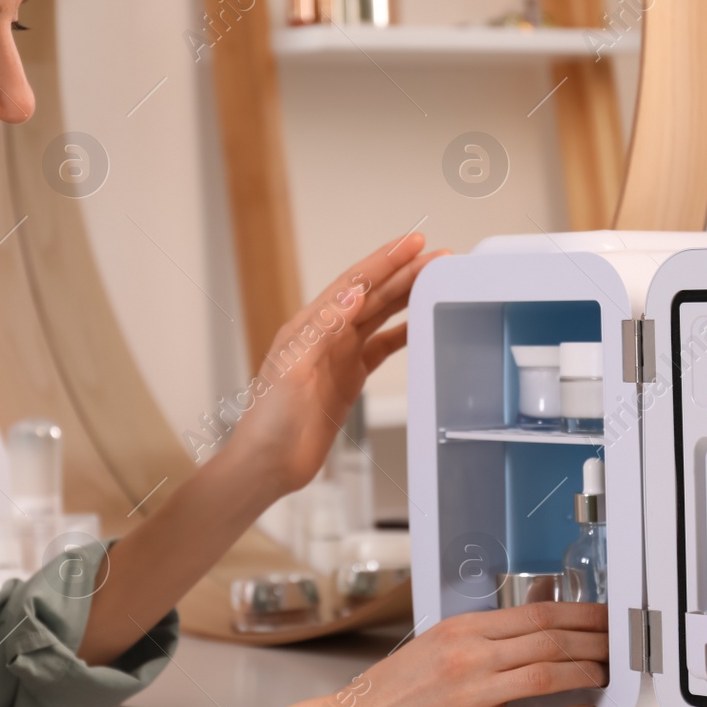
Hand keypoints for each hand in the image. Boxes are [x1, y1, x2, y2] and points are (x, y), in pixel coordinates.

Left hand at [222, 231, 448, 497]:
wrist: (269, 462)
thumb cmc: (268, 418)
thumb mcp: (293, 368)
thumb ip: (323, 329)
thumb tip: (352, 293)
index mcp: (309, 325)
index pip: (354, 283)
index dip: (384, 261)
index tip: (412, 243)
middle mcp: (326, 335)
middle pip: (373, 295)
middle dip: (405, 274)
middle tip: (438, 259)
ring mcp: (339, 356)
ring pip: (380, 317)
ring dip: (407, 298)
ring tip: (437, 282)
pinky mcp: (349, 378)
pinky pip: (382, 348)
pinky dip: (403, 334)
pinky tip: (420, 326)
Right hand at [343, 602, 609, 706]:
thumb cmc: (389, 689)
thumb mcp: (431, 644)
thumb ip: (477, 637)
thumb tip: (525, 631)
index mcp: (460, 629)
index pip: (535, 613)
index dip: (578, 613)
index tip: (600, 615)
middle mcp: (470, 656)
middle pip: (549, 639)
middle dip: (593, 639)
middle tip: (615, 642)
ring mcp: (474, 693)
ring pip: (549, 675)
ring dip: (585, 673)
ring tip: (603, 673)